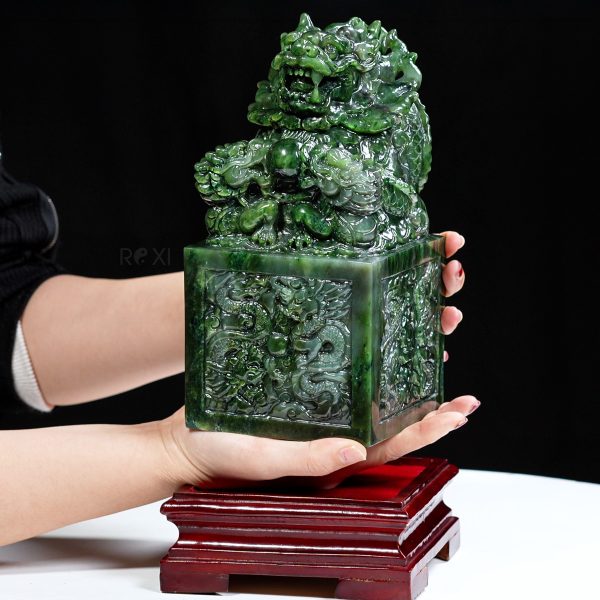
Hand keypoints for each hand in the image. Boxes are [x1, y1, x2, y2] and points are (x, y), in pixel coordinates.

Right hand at [160, 231, 473, 488]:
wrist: (185, 440)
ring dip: (401, 376)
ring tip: (433, 353)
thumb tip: (358, 452)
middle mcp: (332, 431)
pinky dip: (362, 362)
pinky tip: (374, 343)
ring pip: (369, 395)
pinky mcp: (299, 389)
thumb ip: (308, 458)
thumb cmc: (220, 457)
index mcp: (331, 454)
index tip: (460, 411)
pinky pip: (338, 376)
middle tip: (464, 392)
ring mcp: (318, 410)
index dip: (426, 429)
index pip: (390, 444)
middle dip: (429, 405)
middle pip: (389, 419)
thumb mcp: (263, 460)